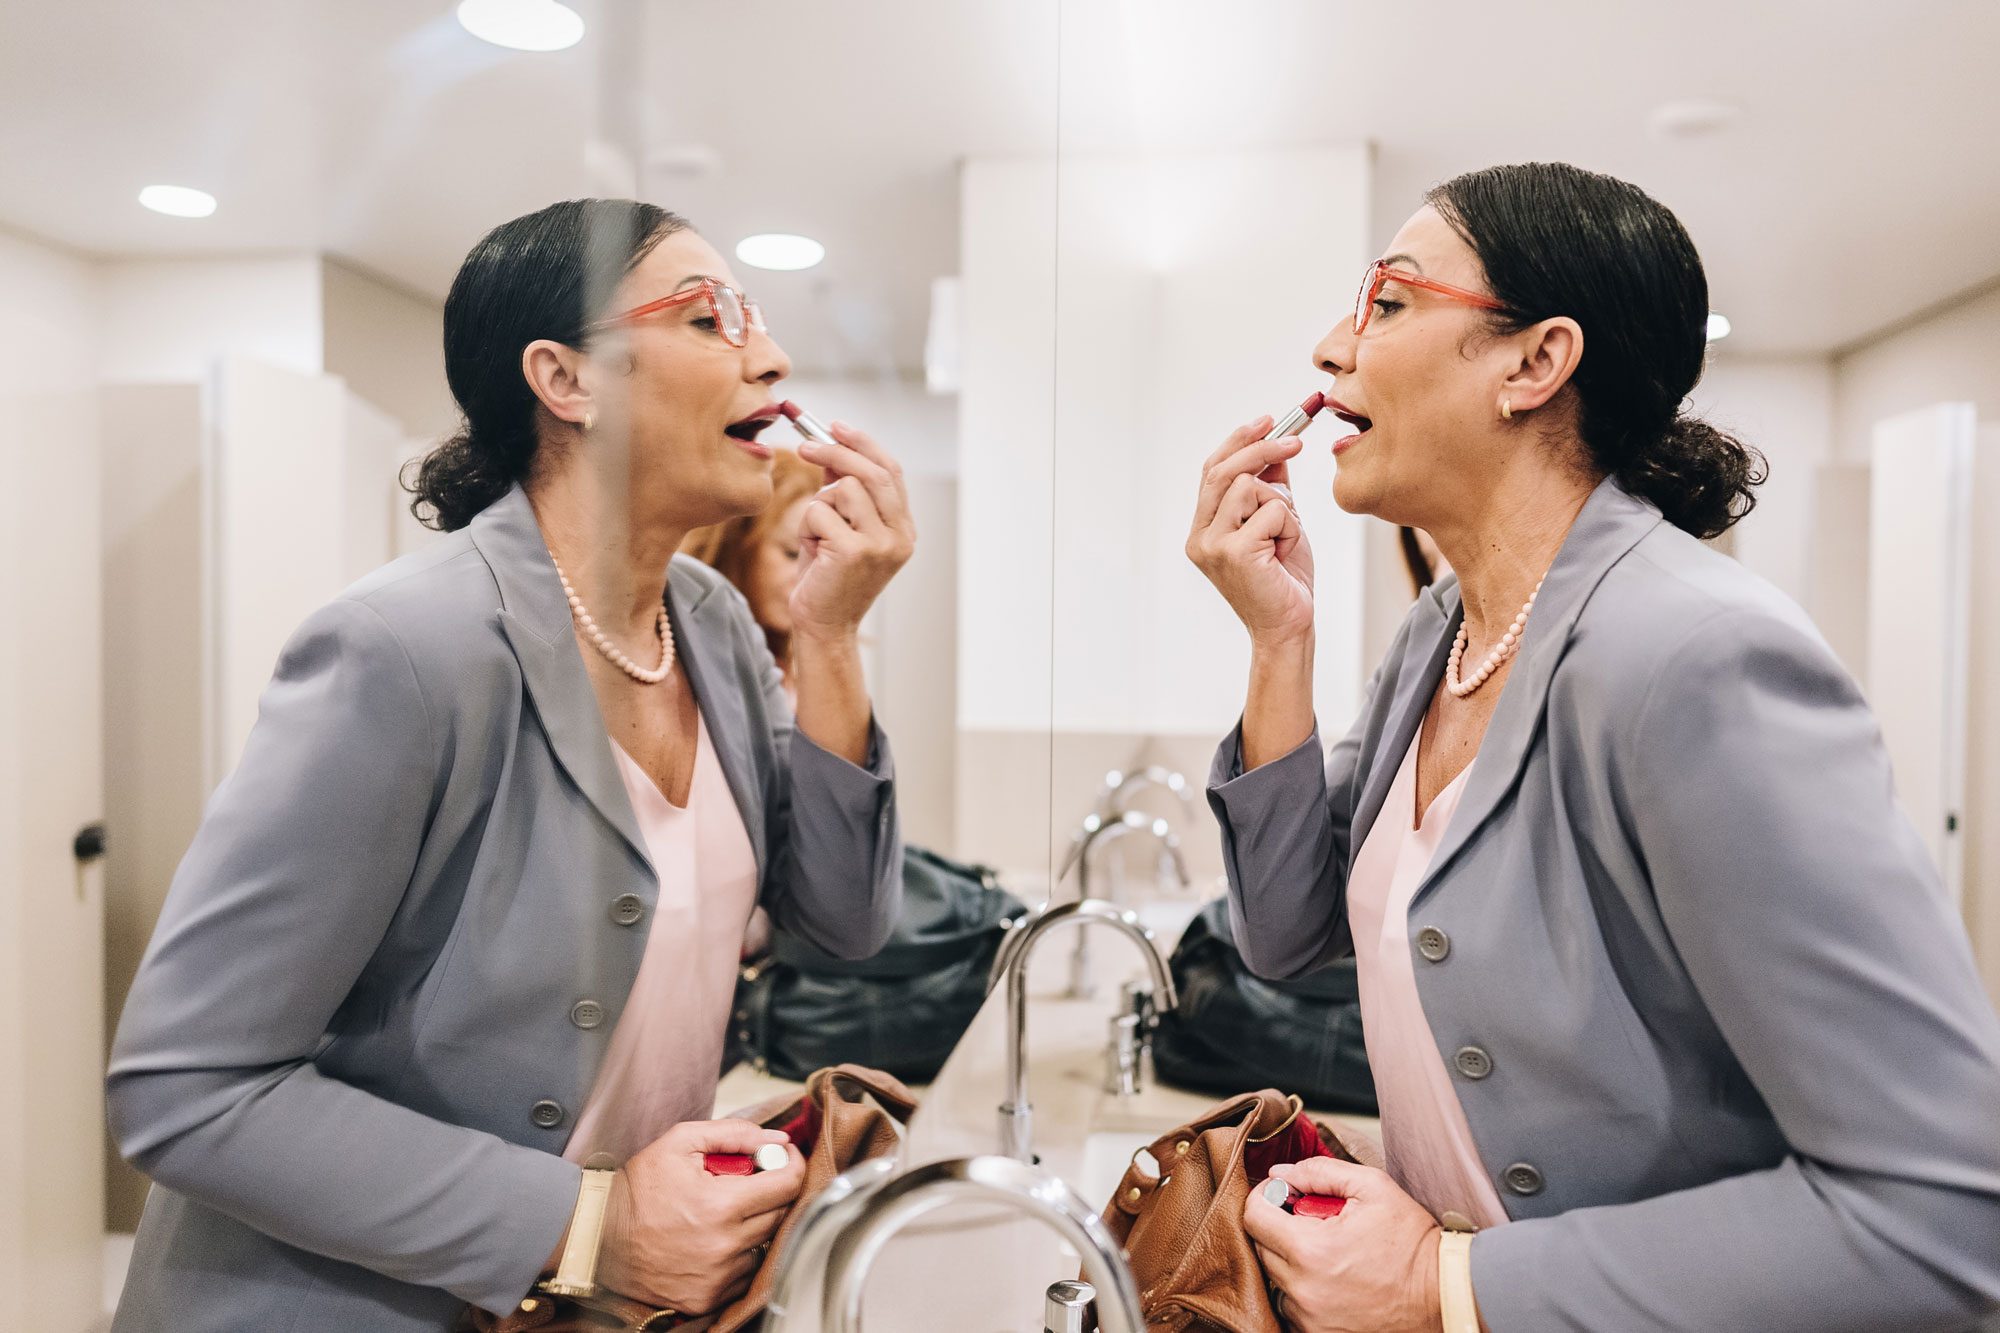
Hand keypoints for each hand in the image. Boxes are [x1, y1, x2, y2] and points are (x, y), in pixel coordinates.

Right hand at [595, 1119, 805, 1314]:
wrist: (599, 1238)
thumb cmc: (637, 1190)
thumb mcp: (680, 1142)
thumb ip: (733, 1133)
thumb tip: (775, 1137)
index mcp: (722, 1205)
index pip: (787, 1184)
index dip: (790, 1164)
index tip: (783, 1156)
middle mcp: (725, 1246)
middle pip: (781, 1213)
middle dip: (771, 1191)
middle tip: (747, 1180)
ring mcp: (719, 1277)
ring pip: (764, 1244)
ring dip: (754, 1225)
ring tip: (723, 1212)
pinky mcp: (709, 1298)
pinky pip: (745, 1272)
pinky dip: (738, 1254)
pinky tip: (714, 1239)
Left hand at [789, 423, 916, 642]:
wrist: (824, 626)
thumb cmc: (827, 578)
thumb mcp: (840, 528)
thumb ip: (843, 492)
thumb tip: (831, 448)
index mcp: (904, 529)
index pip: (890, 471)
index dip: (863, 444)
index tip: (836, 427)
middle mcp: (901, 536)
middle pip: (871, 473)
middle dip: (834, 453)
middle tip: (804, 447)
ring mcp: (881, 545)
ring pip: (842, 490)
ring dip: (818, 506)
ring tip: (817, 536)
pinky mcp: (855, 552)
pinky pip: (819, 513)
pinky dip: (807, 527)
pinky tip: (813, 552)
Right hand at [1185, 416, 1314, 648]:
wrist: (1289, 626)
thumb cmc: (1284, 579)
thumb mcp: (1278, 523)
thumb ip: (1270, 488)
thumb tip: (1277, 447)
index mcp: (1202, 528)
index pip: (1212, 470)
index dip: (1238, 441)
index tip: (1267, 420)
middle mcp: (1199, 536)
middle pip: (1223, 470)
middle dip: (1262, 447)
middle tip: (1297, 439)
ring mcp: (1212, 545)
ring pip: (1249, 486)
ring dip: (1281, 503)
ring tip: (1285, 536)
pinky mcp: (1233, 553)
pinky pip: (1271, 510)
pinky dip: (1289, 525)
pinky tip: (1285, 551)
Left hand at [1242, 1156, 1443, 1332]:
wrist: (1443, 1292)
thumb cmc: (1411, 1240)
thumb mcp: (1372, 1187)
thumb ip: (1319, 1172)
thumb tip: (1280, 1173)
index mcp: (1311, 1250)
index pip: (1253, 1217)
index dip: (1265, 1196)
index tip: (1284, 1193)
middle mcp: (1304, 1289)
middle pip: (1261, 1247)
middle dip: (1279, 1226)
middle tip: (1313, 1219)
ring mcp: (1309, 1317)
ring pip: (1275, 1277)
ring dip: (1290, 1259)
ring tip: (1328, 1250)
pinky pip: (1291, 1304)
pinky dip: (1302, 1287)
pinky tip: (1332, 1276)